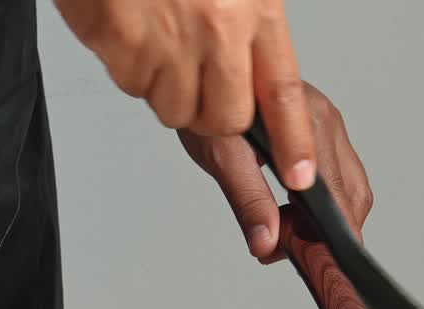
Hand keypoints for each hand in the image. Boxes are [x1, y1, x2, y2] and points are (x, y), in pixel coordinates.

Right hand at [55, 0, 316, 190]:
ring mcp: (168, 40)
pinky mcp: (122, 44)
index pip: (284, 92)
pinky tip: (129, 23)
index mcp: (254, 7)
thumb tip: (248, 83)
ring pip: (173, 108)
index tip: (302, 176)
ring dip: (163, 85)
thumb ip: (244, 27)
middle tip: (192, 73)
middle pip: (224, 119)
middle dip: (210, 112)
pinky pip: (130, 83)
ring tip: (156, 32)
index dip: (293, 140)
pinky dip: (127, 63)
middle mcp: (217, 27)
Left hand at [178, 82, 372, 263]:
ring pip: (349, 190)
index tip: (312, 260)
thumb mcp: (220, 156)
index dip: (331, 234)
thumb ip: (247, 200)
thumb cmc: (208, 108)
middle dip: (324, 232)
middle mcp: (325, 120)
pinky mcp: (322, 133)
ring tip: (282, 231)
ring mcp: (328, 126)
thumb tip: (267, 240)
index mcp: (306, 122)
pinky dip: (322, 204)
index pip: (338, 194)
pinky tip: (290, 211)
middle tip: (282, 249)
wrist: (204, 79)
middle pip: (351, 196)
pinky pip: (339, 178)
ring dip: (324, 220)